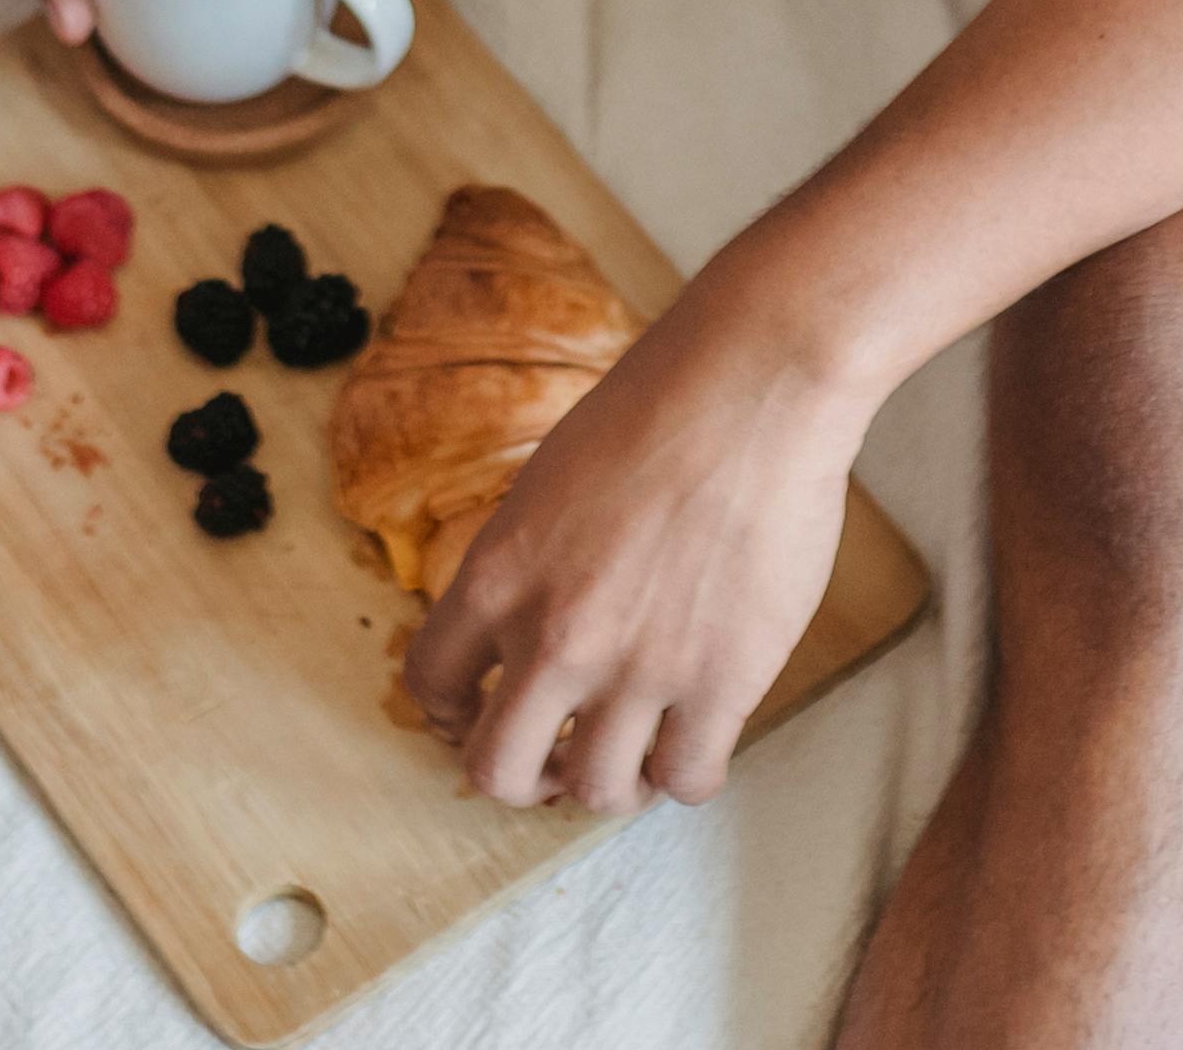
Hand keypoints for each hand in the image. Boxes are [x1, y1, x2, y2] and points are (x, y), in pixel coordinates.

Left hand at [399, 286, 866, 813]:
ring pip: (597, 792)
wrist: (752, 390)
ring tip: (638, 752)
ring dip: (613, 782)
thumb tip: (527, 627)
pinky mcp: (721, 682)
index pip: (431, 684)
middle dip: (526, 777)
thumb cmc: (658, 411)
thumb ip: (528, 567)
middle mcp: (554, 637)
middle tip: (559, 758)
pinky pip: (687, 780)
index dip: (454, 714)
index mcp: (497, 576)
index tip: (484, 714)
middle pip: (498, 771)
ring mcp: (638, 668)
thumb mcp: (547, 484)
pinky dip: (685, 775)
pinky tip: (696, 740)